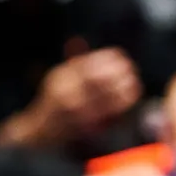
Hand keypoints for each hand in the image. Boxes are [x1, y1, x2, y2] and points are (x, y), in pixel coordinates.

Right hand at [26, 49, 141, 144]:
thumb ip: (77, 61)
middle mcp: (65, 91)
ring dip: (124, 87)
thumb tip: (90, 44)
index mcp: (61, 76)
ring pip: (105, 95)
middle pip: (98, 78)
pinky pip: (108, 111)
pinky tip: (131, 97)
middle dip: (119, 73)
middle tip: (133, 70)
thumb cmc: (56, 102)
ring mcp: (74, 109)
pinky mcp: (83, 124)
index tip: (124, 59)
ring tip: (134, 82)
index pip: (89, 62)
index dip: (110, 58)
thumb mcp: (61, 77)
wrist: (41, 131)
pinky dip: (122, 103)